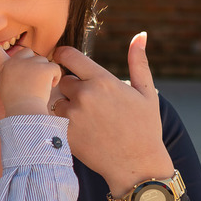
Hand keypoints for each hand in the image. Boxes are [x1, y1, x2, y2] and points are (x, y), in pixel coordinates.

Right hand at [0, 27, 61, 116]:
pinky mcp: (44, 67)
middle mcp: (16, 62)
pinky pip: (55, 69)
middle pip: (28, 53)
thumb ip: (15, 74)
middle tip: (31, 81)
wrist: (24, 111)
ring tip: (37, 88)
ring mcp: (31, 63)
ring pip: (43, 61)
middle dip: (33, 63)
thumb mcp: (9, 87)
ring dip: (45, 73)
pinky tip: (47, 88)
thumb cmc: (17, 104)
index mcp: (5, 68)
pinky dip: (54, 78)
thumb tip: (29, 73)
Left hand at [50, 33, 173, 195]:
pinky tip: (81, 129)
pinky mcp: (64, 133)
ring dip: (66, 105)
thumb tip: (140, 35)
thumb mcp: (146, 92)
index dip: (63, 55)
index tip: (65, 59)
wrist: (136, 165)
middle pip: (62, 79)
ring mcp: (72, 115)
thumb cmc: (145, 127)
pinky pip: (54, 119)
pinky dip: (62, 122)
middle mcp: (84, 95)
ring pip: (56, 100)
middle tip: (88, 99)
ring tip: (86, 116)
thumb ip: (138, 61)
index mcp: (102, 80)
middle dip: (72, 86)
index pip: (68, 56)